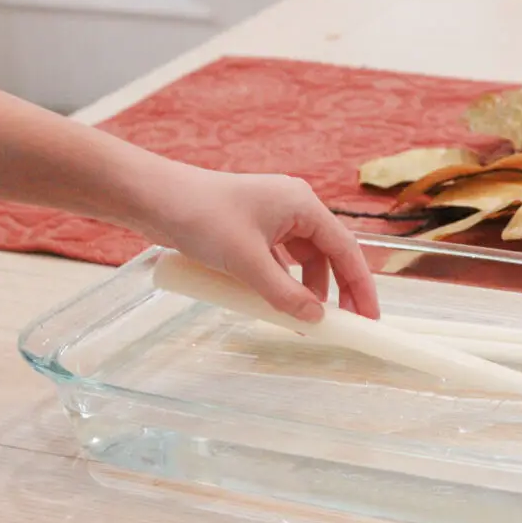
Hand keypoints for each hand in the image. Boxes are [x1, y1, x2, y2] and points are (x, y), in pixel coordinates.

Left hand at [138, 165, 379, 323]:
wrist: (153, 197)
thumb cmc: (201, 217)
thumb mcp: (247, 262)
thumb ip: (284, 294)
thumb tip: (315, 320)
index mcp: (303, 205)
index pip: (346, 250)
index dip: (361, 286)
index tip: (369, 317)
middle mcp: (294, 208)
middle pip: (329, 255)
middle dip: (337, 290)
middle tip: (344, 325)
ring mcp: (272, 217)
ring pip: (304, 259)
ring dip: (307, 289)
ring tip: (305, 321)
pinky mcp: (252, 228)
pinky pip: (279, 260)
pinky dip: (283, 282)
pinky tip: (277, 304)